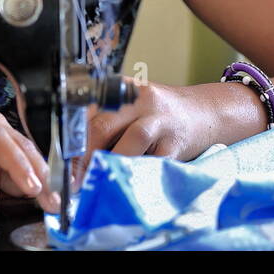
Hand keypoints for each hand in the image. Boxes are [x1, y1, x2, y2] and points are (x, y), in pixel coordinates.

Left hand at [74, 80, 210, 187]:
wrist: (207, 113)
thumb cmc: (162, 115)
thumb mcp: (134, 108)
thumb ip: (108, 123)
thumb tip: (76, 157)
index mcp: (124, 90)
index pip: (88, 111)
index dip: (73, 141)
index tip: (65, 164)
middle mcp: (141, 100)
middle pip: (104, 125)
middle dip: (86, 158)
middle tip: (77, 181)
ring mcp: (161, 120)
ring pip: (131, 141)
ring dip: (112, 166)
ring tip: (101, 182)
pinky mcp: (177, 142)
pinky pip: (154, 161)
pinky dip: (138, 175)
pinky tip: (130, 183)